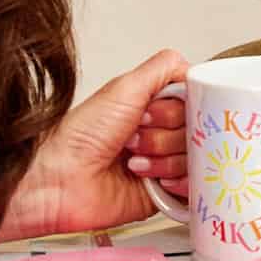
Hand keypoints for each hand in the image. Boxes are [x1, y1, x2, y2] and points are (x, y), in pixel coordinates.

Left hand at [0, 49, 188, 239]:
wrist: (60, 179)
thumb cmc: (80, 136)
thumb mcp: (125, 87)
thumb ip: (165, 68)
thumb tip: (192, 67)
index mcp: (153, 107)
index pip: (195, 103)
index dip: (178, 109)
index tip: (153, 112)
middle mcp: (160, 134)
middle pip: (199, 131)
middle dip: (166, 134)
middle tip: (136, 135)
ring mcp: (164, 164)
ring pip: (197, 158)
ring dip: (164, 158)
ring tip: (134, 160)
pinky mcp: (165, 193)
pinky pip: (195, 187)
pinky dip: (178, 182)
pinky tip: (152, 179)